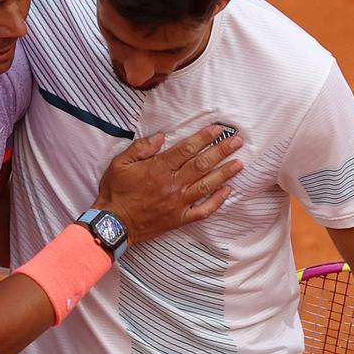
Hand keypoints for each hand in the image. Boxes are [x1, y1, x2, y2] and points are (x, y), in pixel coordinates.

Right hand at [92, 123, 243, 243]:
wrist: (113, 224)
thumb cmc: (115, 192)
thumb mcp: (120, 163)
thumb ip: (141, 148)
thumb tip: (161, 136)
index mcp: (159, 168)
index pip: (187, 149)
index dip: (205, 137)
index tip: (219, 129)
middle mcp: (173, 184)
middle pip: (203, 164)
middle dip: (222, 151)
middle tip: (238, 141)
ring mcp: (178, 203)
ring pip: (207, 185)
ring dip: (225, 173)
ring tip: (239, 163)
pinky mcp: (179, 218)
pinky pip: (203, 210)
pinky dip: (217, 201)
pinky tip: (227, 191)